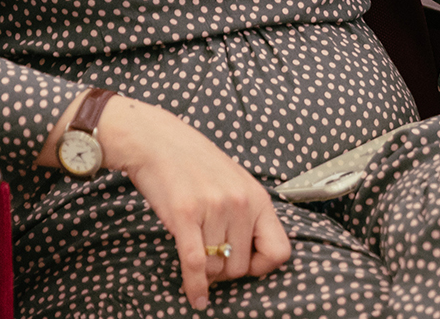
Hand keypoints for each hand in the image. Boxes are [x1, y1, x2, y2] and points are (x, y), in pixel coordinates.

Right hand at [98, 98, 292, 311]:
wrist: (159, 141)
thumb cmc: (197, 165)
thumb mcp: (236, 185)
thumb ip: (247, 216)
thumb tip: (252, 256)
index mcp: (258, 199)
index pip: (280, 251)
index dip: (263, 267)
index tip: (248, 265)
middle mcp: (241, 204)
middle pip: (242, 267)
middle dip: (226, 272)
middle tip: (212, 261)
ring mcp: (214, 210)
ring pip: (216, 269)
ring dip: (206, 273)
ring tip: (198, 258)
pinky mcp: (185, 216)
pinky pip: (195, 264)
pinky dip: (194, 286)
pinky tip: (195, 297)